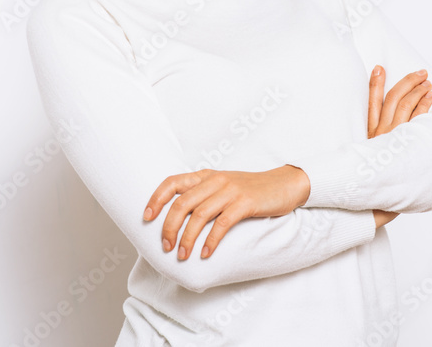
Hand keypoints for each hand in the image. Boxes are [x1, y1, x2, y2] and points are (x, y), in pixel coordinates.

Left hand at [143, 164, 307, 259]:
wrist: (284, 184)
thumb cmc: (251, 190)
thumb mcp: (224, 187)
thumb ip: (203, 196)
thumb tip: (177, 219)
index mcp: (206, 175)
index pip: (173, 182)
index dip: (156, 198)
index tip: (146, 217)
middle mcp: (216, 180)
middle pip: (182, 203)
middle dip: (169, 227)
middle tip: (166, 247)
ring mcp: (231, 190)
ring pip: (199, 215)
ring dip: (187, 238)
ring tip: (182, 255)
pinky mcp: (246, 203)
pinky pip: (223, 223)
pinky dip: (211, 240)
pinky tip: (206, 253)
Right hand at [368, 65, 431, 227]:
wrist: (373, 205)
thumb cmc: (375, 187)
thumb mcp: (368, 163)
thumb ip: (375, 150)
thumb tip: (380, 141)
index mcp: (369, 136)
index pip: (371, 103)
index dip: (374, 84)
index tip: (379, 68)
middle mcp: (380, 134)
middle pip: (392, 99)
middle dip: (405, 82)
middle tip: (419, 72)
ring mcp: (392, 138)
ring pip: (405, 105)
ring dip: (417, 90)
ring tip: (427, 82)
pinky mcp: (404, 144)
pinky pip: (417, 119)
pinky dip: (424, 105)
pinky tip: (430, 97)